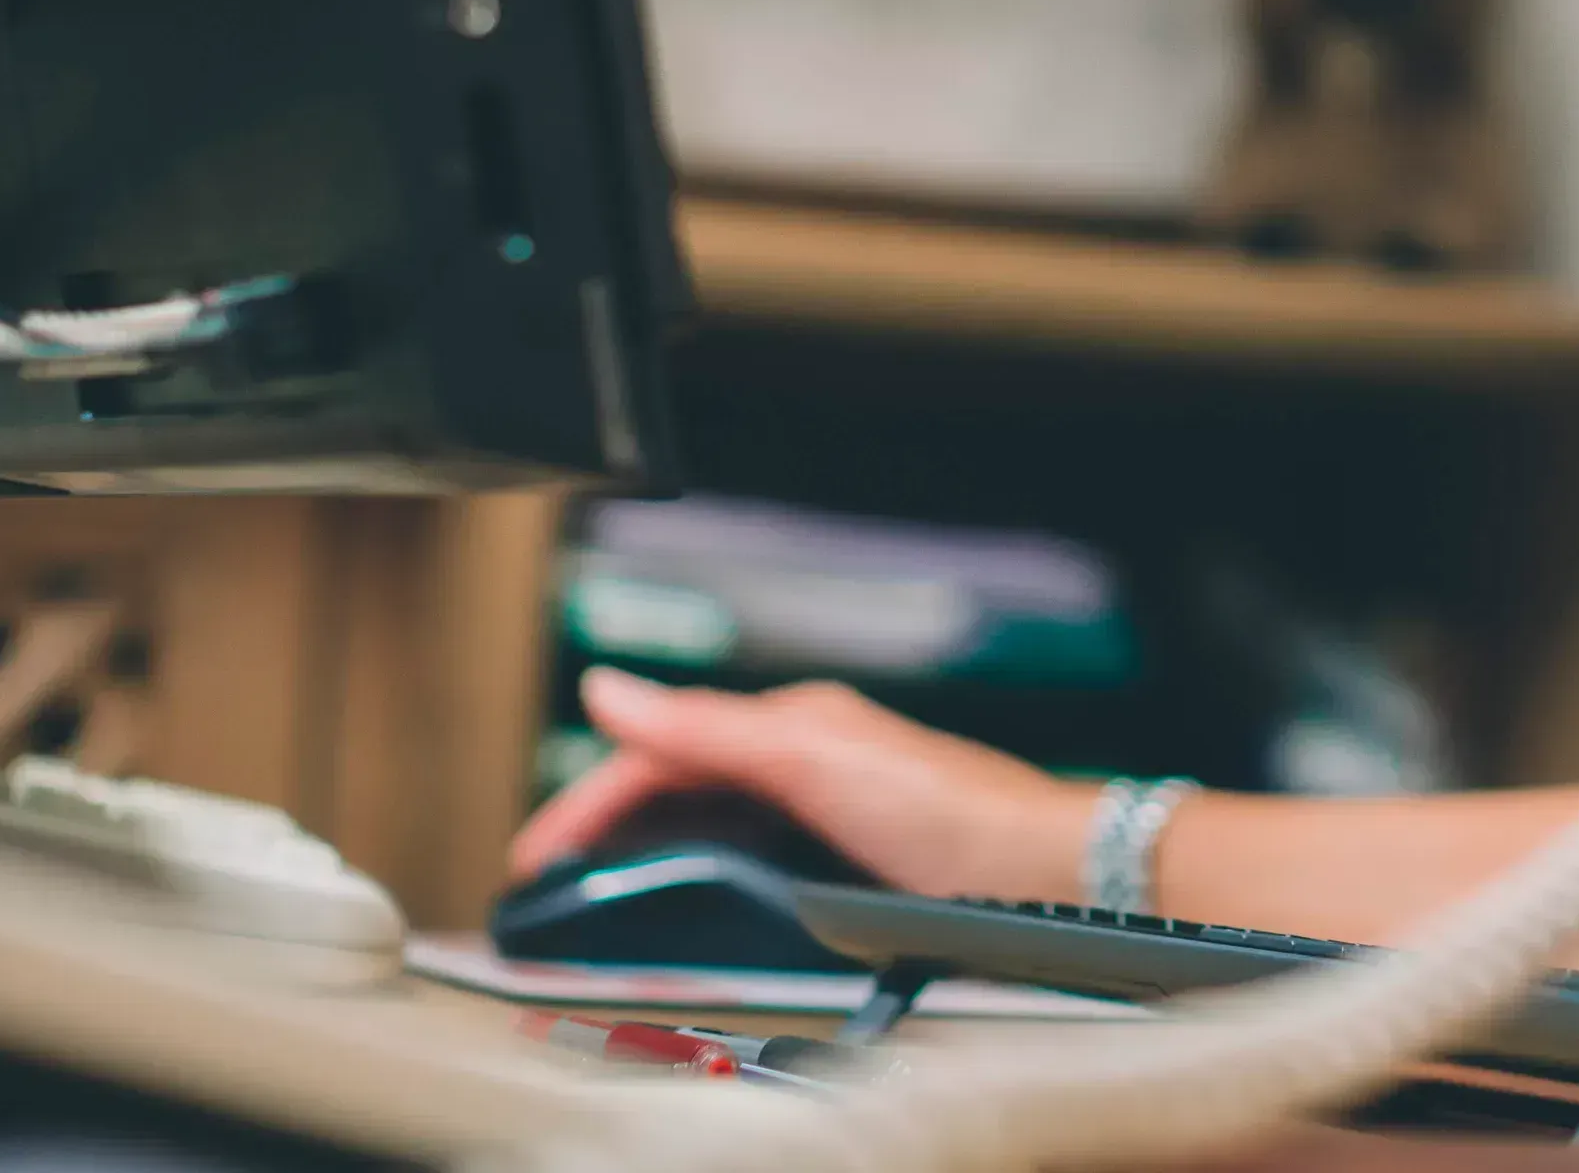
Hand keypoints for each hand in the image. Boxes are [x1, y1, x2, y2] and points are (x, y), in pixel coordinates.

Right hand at [503, 664, 1102, 895]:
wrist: (1036, 868)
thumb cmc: (946, 808)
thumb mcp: (809, 758)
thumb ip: (709, 725)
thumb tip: (612, 686)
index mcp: (789, 722)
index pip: (660, 748)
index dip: (591, 798)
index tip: (542, 850)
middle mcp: (804, 753)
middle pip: (678, 777)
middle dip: (605, 818)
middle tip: (553, 872)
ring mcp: (826, 800)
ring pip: (709, 811)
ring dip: (647, 840)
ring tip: (600, 881)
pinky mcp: (848, 849)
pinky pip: (747, 846)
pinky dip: (697, 865)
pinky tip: (691, 892)